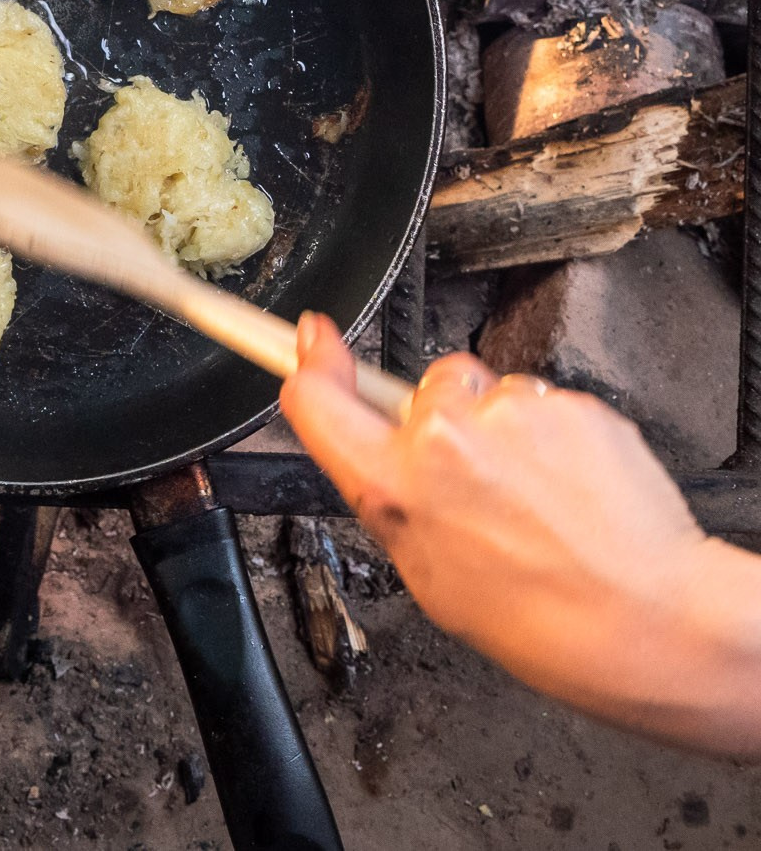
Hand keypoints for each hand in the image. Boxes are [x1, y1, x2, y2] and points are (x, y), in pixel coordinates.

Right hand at [281, 313, 760, 758]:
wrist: (640, 617)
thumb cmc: (534, 616)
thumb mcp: (422, 571)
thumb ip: (389, 494)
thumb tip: (373, 447)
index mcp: (393, 484)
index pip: (318, 397)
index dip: (313, 361)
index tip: (313, 337)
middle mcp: (443, 436)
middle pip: (423, 387)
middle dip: (443, 418)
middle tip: (477, 480)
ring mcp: (511, 413)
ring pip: (490, 392)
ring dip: (503, 428)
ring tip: (535, 494)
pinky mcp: (569, 403)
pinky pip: (545, 403)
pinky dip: (554, 436)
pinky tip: (570, 487)